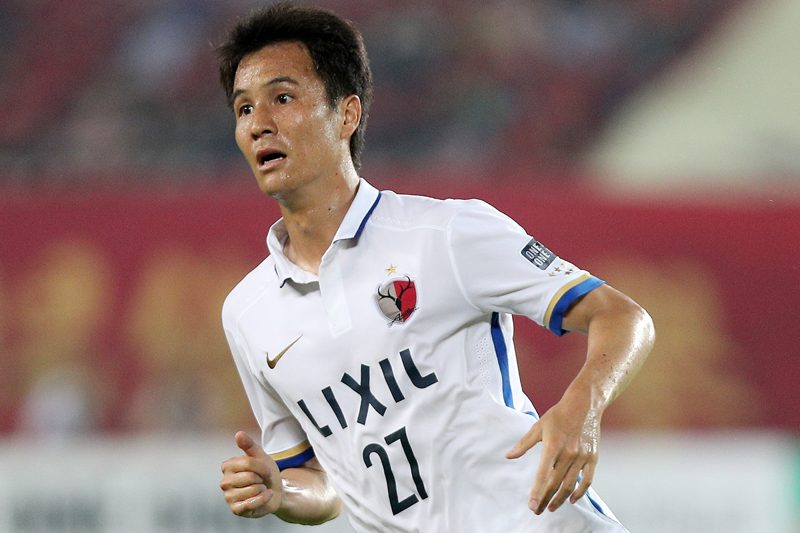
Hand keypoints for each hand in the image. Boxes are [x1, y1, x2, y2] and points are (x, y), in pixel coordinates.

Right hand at [220, 431, 282, 517]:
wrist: (275, 491)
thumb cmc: (265, 473)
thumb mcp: (260, 456)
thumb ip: (249, 445)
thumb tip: (238, 433)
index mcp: (227, 466)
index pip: (248, 463)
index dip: (262, 466)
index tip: (264, 469)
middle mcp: (224, 482)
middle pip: (250, 476)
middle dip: (262, 478)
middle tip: (261, 480)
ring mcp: (228, 497)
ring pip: (252, 490)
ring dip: (262, 489)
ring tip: (260, 489)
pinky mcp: (235, 510)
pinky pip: (252, 503)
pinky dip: (263, 499)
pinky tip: (264, 496)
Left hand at [506, 392, 599, 514]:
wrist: (584, 405)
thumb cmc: (558, 415)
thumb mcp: (538, 427)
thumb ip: (523, 444)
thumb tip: (509, 456)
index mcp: (552, 446)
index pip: (542, 474)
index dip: (537, 491)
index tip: (531, 505)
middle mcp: (568, 453)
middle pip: (555, 483)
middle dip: (545, 499)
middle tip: (537, 511)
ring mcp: (582, 457)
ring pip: (570, 485)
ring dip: (560, 499)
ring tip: (551, 508)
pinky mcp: (593, 458)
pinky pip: (587, 480)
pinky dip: (580, 492)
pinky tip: (572, 499)